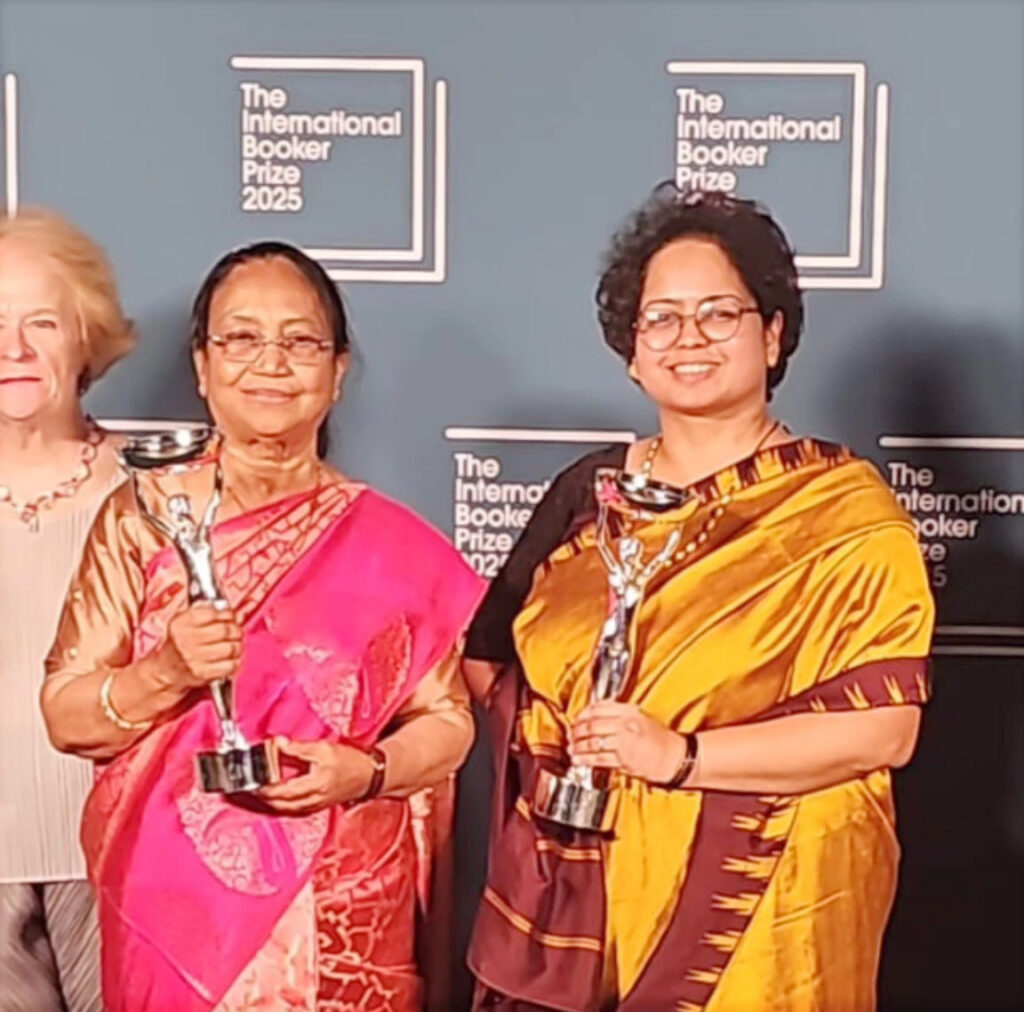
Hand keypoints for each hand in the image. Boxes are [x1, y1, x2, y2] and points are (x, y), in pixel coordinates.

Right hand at [159, 604, 242, 691]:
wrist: (166, 670)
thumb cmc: (181, 643)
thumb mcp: (187, 623)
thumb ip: (211, 614)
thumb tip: (238, 616)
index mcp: (181, 623)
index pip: (212, 613)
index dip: (227, 614)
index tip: (231, 617)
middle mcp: (185, 640)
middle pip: (225, 630)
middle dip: (236, 630)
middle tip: (236, 632)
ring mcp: (193, 658)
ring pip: (230, 648)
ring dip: (237, 646)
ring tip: (234, 645)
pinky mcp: (202, 673)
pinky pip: (230, 665)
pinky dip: (235, 661)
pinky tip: (230, 659)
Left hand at [258, 737, 375, 814]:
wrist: (369, 775)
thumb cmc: (351, 761)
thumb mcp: (324, 749)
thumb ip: (299, 748)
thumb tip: (278, 744)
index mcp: (314, 785)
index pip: (281, 791)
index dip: (264, 788)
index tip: (253, 780)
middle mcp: (313, 800)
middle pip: (280, 804)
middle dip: (263, 797)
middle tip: (251, 786)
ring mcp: (315, 805)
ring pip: (286, 809)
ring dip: (271, 802)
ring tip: (260, 790)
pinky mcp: (317, 806)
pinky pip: (294, 809)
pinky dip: (282, 804)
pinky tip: (277, 796)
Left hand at [569, 701, 687, 784]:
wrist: (675, 757)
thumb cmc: (660, 739)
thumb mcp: (641, 718)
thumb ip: (620, 715)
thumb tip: (596, 717)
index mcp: (629, 711)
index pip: (598, 707)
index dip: (582, 714)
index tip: (576, 720)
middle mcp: (625, 723)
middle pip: (592, 724)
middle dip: (576, 731)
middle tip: (571, 735)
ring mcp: (624, 741)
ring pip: (592, 741)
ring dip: (578, 746)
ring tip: (572, 749)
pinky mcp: (624, 759)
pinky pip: (599, 758)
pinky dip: (585, 759)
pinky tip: (578, 760)